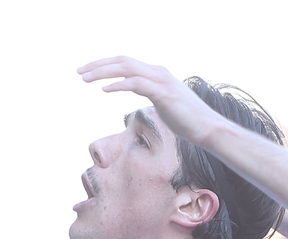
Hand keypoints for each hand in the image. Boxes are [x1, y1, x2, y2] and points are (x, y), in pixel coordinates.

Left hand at [77, 56, 218, 146]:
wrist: (208, 129)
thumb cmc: (188, 121)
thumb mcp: (165, 105)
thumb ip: (153, 97)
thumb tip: (143, 99)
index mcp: (157, 74)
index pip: (126, 63)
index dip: (105, 65)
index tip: (88, 72)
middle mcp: (158, 72)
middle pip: (122, 60)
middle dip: (98, 65)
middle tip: (79, 72)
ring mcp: (161, 81)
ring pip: (126, 68)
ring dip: (103, 72)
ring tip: (86, 79)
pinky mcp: (163, 93)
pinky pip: (136, 83)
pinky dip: (118, 84)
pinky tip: (104, 90)